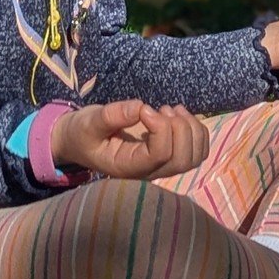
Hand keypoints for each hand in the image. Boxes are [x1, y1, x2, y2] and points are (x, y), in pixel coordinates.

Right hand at [50, 100, 208, 179]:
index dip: (161, 128)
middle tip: (162, 108)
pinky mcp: (169, 155)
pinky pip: (197, 150)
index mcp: (129, 167)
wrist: (82, 140)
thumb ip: (111, 115)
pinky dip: (196, 130)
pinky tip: (177, 114)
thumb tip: (140, 107)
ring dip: (191, 128)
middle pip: (183, 159)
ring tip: (171, 109)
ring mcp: (161, 166)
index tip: (145, 109)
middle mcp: (149, 171)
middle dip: (180, 128)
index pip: (161, 155)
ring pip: (195, 157)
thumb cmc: (83, 132)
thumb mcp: (89, 122)